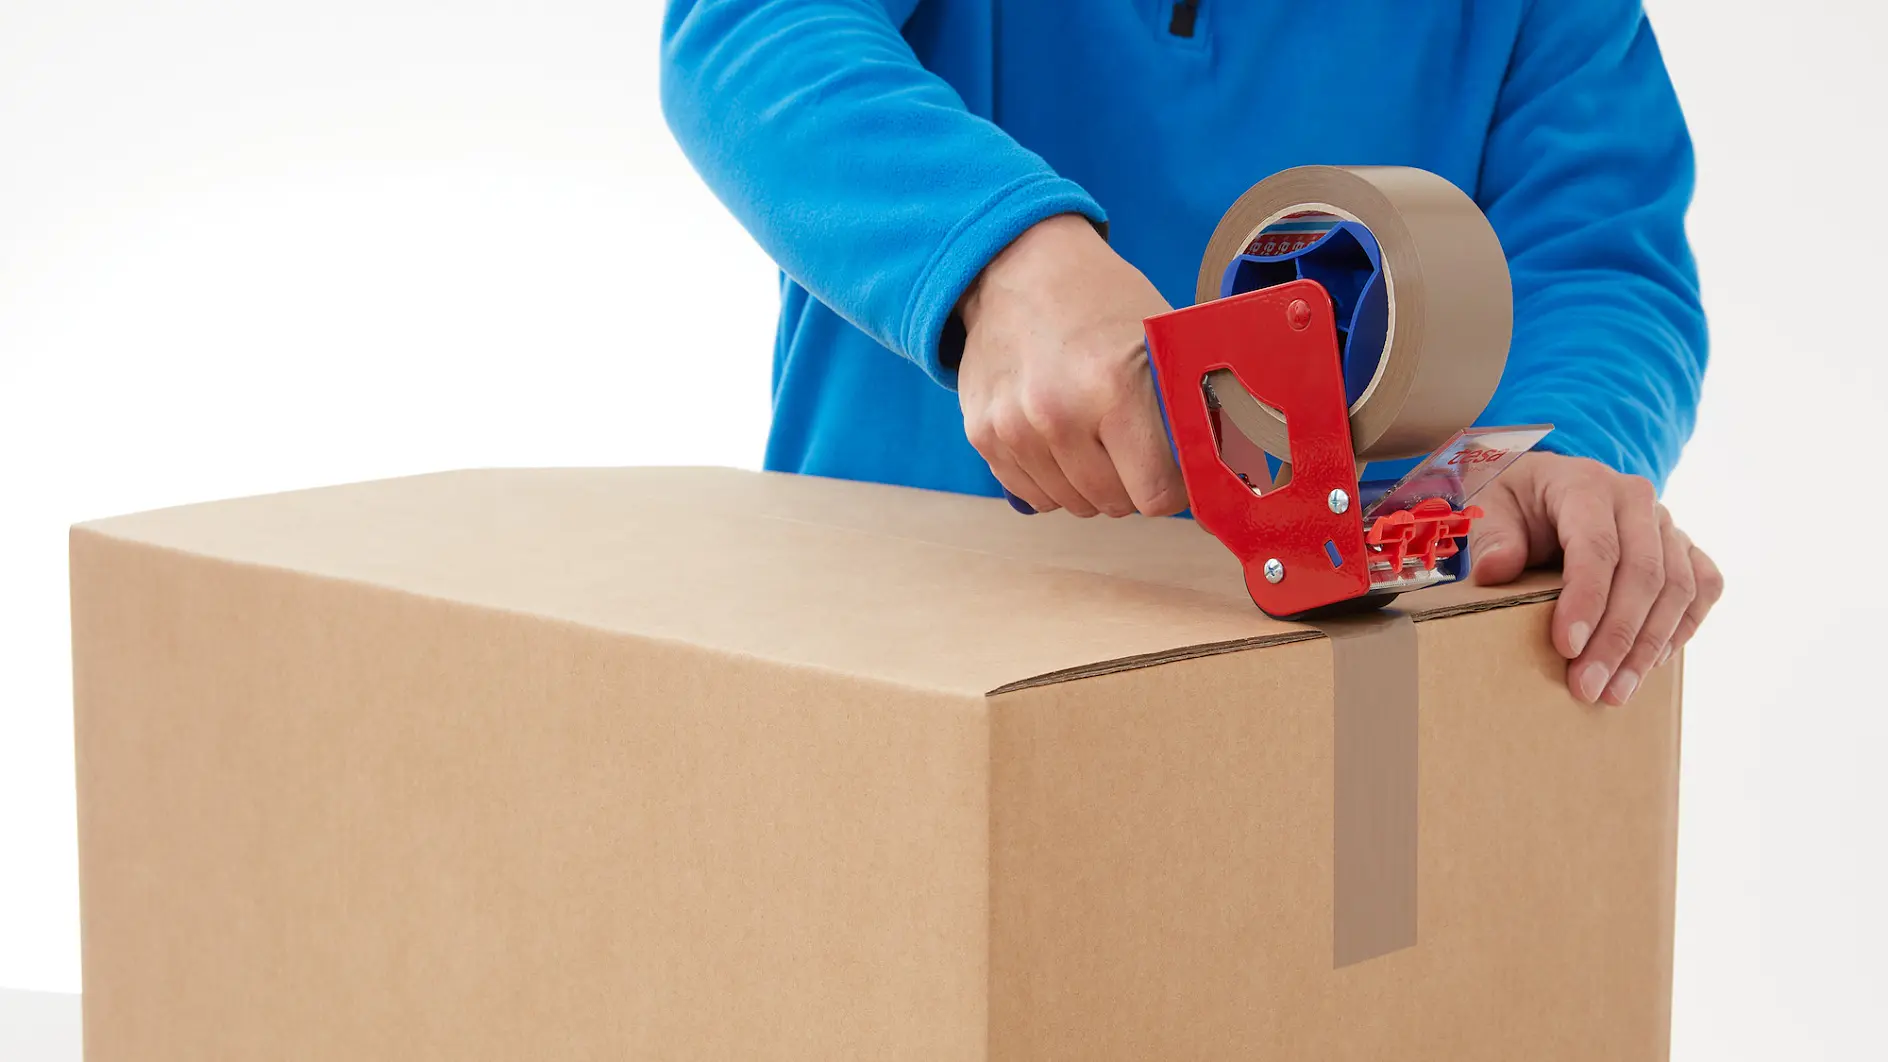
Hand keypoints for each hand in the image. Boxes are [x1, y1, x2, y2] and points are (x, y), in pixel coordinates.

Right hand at [955, 214, 1186, 517]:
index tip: (1175, 472)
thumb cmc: (1100, 300)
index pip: (1155, 493)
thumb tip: (1226, 475)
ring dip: (1090, 483)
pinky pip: (1031, 493)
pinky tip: (1058, 438)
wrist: (1019, 265)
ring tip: (1094, 435)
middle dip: (1132, 483)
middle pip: (1113, 503)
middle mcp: (1057, 414)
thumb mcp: (1159, 339)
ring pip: (1071, 504)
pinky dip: (1051, 479)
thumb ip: (1188, 406)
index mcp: (1113, 388)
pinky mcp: (982, 434)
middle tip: (1134, 445)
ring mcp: (1013, 428)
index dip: (1173, 488)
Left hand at [1468, 452, 1722, 705]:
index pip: (1597, 546)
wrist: (1548, 488)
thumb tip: (1494, 571)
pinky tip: (1651, 665)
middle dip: (1617, 638)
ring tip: (1615, 693)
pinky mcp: (1684, 549)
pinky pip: (1702, 588)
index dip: (1587, 600)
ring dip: (1649, 647)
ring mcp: (1667, 525)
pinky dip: (1682, 629)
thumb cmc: (1518, 504)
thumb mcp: (1491, 509)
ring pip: (1678, 588)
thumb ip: (1492, 537)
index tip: (1568, 648)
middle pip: (1643, 574)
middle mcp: (1637, 501)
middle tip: (1588, 687)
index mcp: (1587, 485)